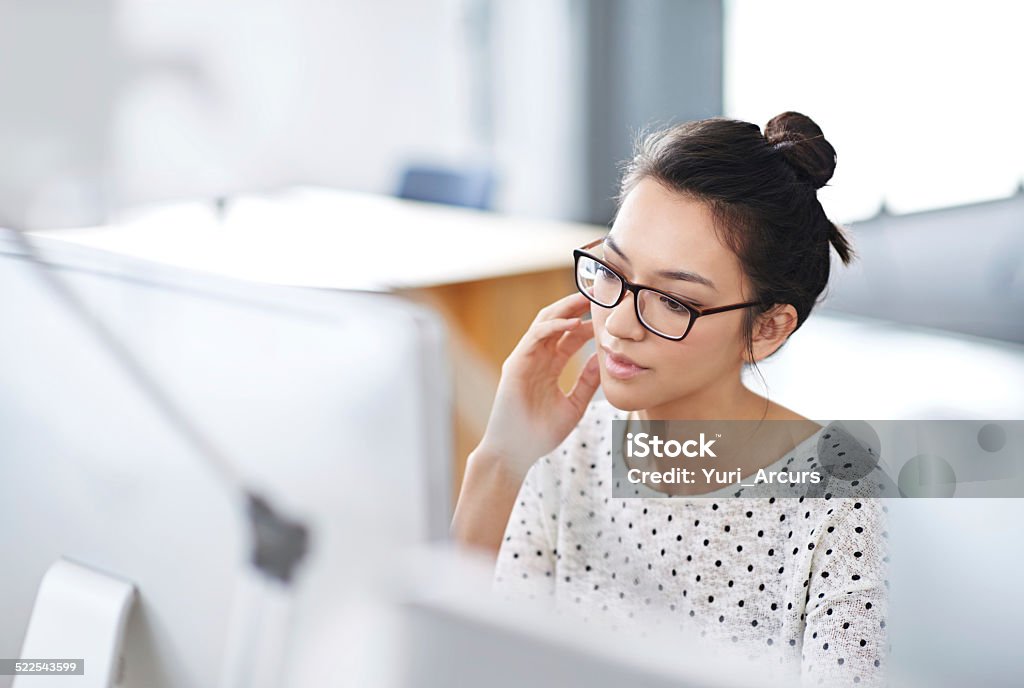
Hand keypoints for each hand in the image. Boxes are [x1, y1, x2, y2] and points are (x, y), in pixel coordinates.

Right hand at [476, 292, 600, 479]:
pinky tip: (573, 322)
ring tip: (588, 297)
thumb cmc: (540, 434)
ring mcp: (525, 359)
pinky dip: (553, 326)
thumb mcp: (574, 405)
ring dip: (566, 308)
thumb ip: (588, 382)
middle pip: (558, 322)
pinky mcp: (516, 364)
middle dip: (577, 305)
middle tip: (600, 292)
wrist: (515, 453)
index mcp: (550, 366)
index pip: (570, 336)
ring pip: (544, 322)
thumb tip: (604, 358)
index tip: (609, 312)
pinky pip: (535, 337)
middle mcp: (537, 358)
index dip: (588, 322)